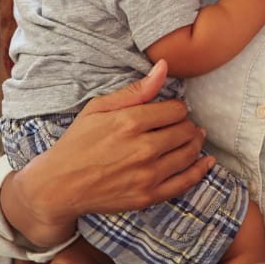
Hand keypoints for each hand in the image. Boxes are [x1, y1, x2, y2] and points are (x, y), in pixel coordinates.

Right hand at [0, 60, 214, 247]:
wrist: (58, 185)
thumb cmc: (77, 143)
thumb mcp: (99, 108)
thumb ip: (136, 90)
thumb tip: (164, 67)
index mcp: (130, 123)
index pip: (176, 110)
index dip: (176, 108)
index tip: (170, 111)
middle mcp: (142, 149)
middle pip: (185, 131)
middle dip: (186, 125)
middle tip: (180, 125)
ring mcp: (147, 175)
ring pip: (189, 153)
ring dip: (195, 143)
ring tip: (192, 138)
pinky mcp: (148, 196)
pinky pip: (185, 182)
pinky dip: (200, 170)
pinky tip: (206, 162)